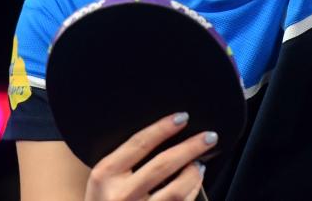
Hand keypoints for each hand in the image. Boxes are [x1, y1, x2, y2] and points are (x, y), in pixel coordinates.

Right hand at [85, 112, 215, 200]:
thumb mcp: (103, 181)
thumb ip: (124, 161)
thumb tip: (164, 136)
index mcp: (105, 175)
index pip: (139, 143)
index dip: (163, 128)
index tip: (182, 117)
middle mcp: (120, 195)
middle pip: (163, 164)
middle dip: (191, 147)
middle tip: (209, 137)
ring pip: (177, 190)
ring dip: (194, 173)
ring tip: (200, 164)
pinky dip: (192, 192)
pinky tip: (194, 184)